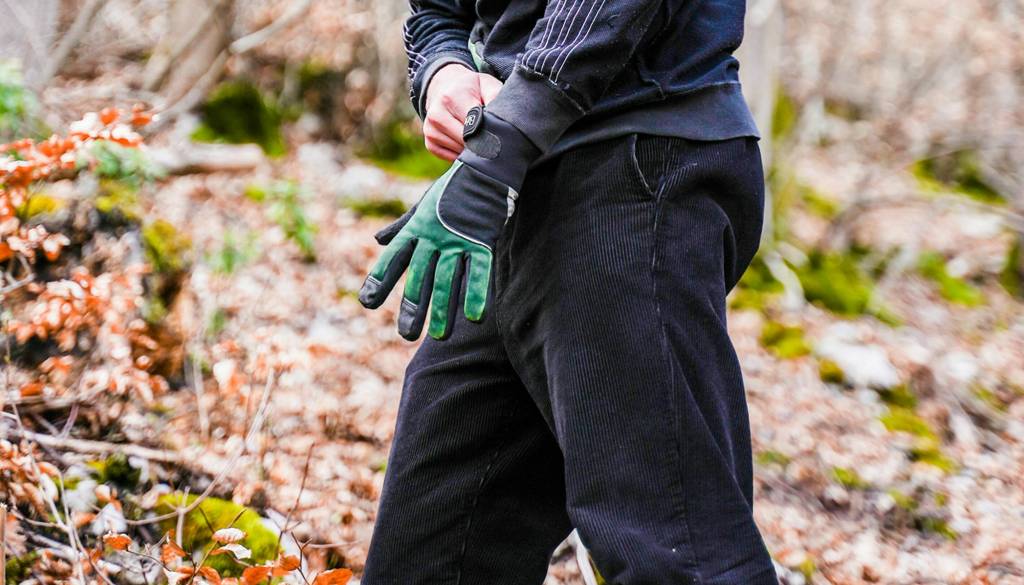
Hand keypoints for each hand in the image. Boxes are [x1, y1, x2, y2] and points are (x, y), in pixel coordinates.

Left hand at [359, 107, 538, 340]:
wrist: (485, 167)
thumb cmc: (451, 190)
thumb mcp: (422, 207)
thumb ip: (401, 228)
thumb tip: (377, 240)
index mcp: (416, 229)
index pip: (393, 258)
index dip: (380, 280)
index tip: (366, 302)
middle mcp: (433, 236)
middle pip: (420, 276)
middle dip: (413, 307)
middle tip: (406, 334)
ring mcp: (458, 239)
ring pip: (447, 279)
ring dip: (443, 309)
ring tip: (438, 336)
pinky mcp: (482, 239)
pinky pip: (479, 270)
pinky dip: (476, 292)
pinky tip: (474, 316)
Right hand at [423, 63, 502, 160]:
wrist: (443, 87)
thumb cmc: (471, 88)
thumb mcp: (486, 84)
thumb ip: (496, 97)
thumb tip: (504, 118)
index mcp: (451, 97)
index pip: (473, 125)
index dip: (489, 132)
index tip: (500, 134)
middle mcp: (437, 114)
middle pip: (466, 141)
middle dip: (483, 143)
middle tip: (495, 141)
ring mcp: (431, 129)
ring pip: (460, 152)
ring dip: (473, 151)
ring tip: (481, 139)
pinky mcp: (429, 142)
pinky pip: (451, 158)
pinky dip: (462, 155)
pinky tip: (468, 143)